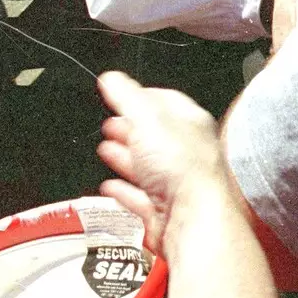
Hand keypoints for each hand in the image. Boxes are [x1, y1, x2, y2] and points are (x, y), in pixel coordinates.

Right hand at [96, 71, 227, 254]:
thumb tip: (112, 78)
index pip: (166, 102)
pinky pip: (139, 197)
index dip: (141, 95)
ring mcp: (175, 184)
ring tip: (105, 148)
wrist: (192, 219)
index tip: (120, 93)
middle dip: (130, 127)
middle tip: (110, 122)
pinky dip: (122, 191)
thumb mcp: (148, 119)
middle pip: (155, 135)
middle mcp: (186, 153)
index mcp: (190, 124)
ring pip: (147, 166)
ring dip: (124, 157)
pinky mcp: (162, 213)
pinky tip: (109, 186)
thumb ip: (127, 97)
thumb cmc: (182, 167)